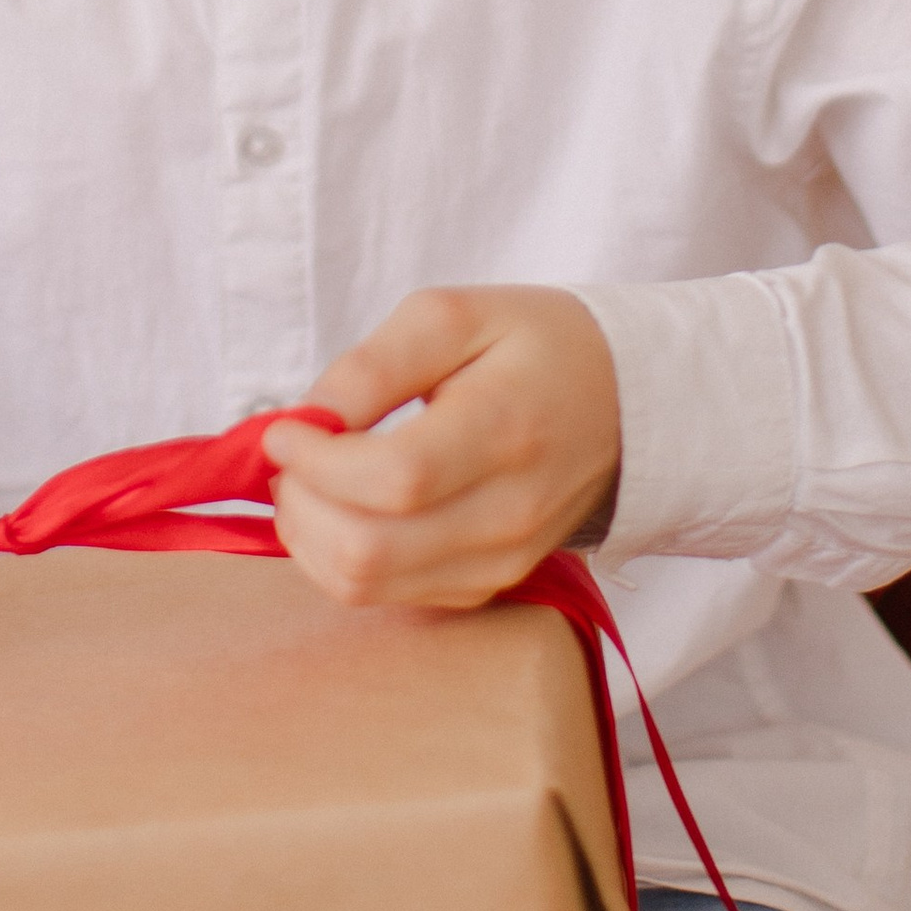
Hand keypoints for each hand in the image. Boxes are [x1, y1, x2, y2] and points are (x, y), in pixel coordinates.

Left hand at [261, 286, 620, 611]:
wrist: (624, 404)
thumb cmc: (534, 347)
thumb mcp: (455, 315)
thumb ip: (375, 365)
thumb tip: (308, 419)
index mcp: (506, 430)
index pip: (394, 479)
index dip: (318, 461)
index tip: (285, 427)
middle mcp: (508, 513)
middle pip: (370, 549)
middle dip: (300, 503)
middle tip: (291, 455)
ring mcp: (501, 561)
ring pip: (367, 584)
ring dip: (310, 536)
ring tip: (311, 480)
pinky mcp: (487, 586)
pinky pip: (387, 595)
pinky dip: (342, 557)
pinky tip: (346, 508)